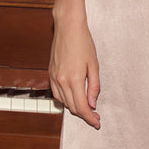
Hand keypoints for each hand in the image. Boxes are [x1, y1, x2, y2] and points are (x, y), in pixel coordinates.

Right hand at [49, 14, 100, 128]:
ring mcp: (54, 78)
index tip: (97, 122)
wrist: (68, 26)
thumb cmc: (83, 42)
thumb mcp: (94, 64)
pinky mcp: (50, 74)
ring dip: (74, 107)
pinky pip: (56, 94)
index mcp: (74, 79)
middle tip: (95, 115)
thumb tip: (92, 104)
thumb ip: (94, 86)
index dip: (90, 118)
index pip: (81, 107)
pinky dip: (65, 99)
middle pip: (72, 107)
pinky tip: (73, 97)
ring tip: (86, 106)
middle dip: (84, 114)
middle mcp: (61, 81)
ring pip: (63, 102)